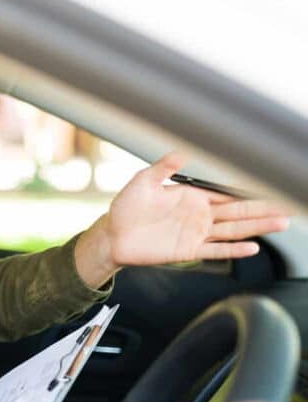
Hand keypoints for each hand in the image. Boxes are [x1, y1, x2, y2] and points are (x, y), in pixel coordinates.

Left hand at [73, 152, 292, 287]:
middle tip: (289, 204)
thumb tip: (181, 151)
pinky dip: (233, 250)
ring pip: (233, 230)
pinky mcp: (187, 250)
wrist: (111, 235)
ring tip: (281, 223)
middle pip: (238, 211)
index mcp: (192, 195)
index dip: (250, 189)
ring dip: (257, 227)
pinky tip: (252, 247)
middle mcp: (198, 214)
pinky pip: (215, 251)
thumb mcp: (142, 181)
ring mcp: (195, 233)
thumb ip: (163, 167)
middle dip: (264, 208)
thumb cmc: (125, 207)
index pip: (227, 192)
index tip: (271, 183)